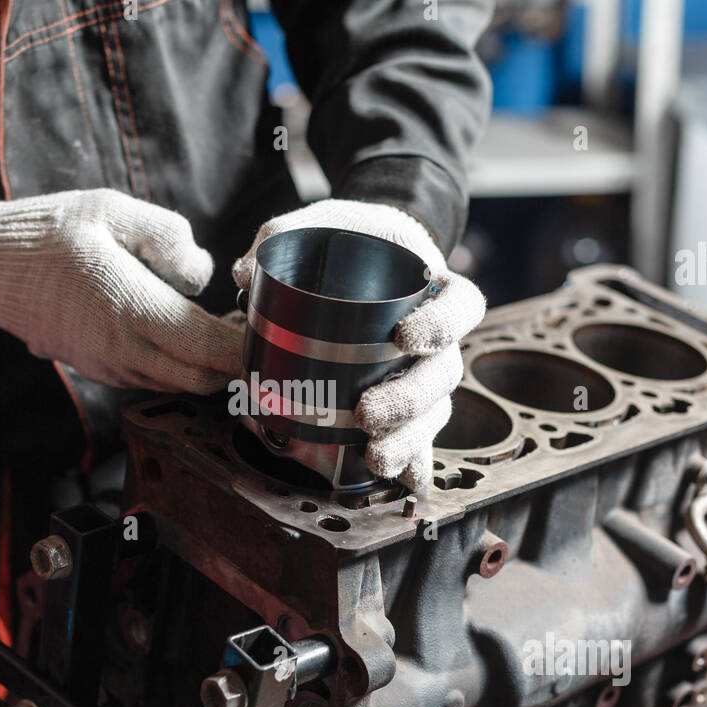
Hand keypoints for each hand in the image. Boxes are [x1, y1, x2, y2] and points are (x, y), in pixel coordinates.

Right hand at [0, 189, 242, 392]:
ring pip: (177, 384)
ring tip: (220, 327)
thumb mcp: (111, 210)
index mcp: (128, 308)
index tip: (265, 327)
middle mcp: (119, 349)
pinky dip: (176, 366)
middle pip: (200, 379)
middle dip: (232, 361)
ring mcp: (107, 365)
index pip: (206, 347)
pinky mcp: (96, 369)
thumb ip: (167, 235)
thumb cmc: (47, 233)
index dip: (244, 346)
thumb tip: (201, 274)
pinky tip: (181, 332)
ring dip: (205, 366)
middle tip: (249, 328)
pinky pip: (151, 378)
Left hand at [234, 199, 485, 491]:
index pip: (462, 306)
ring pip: (434, 414)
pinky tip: (401, 485)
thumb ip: (287, 233)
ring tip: (375, 458)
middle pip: (445, 375)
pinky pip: (418, 438)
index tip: (405, 337)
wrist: (368, 252)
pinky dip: (411, 464)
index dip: (442, 325)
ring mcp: (426, 374)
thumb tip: (244, 272)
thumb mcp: (327, 221)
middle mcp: (440, 337)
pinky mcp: (406, 404)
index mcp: (436, 288)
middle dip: (409, 401)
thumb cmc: (353, 238)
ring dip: (408, 441)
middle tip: (368, 412)